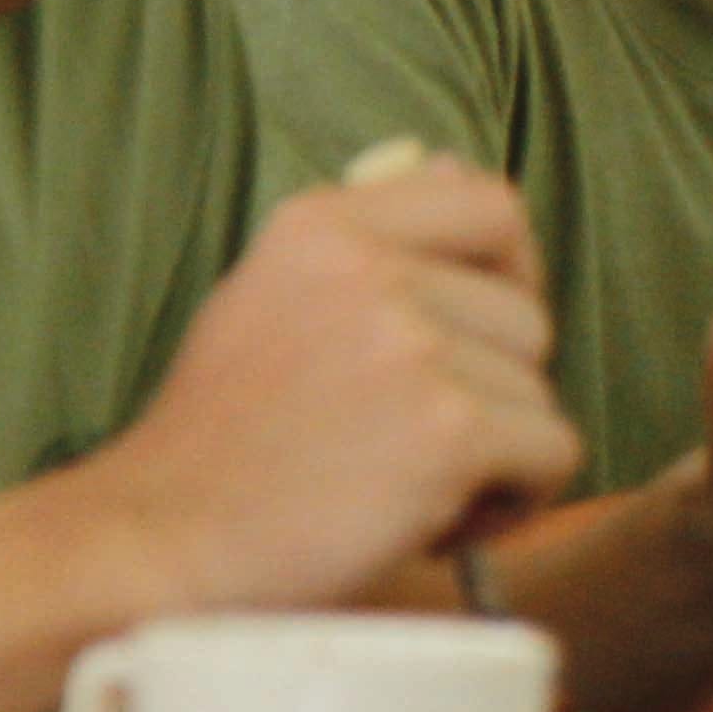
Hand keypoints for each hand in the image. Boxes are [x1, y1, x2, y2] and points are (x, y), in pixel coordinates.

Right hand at [100, 158, 586, 611]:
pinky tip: (435, 527)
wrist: (159, 547)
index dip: (513, 274)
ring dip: (498, 455)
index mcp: (323, 226)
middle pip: (527, 314)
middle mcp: (370, 269)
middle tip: (413, 445)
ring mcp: (412, 346)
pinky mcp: (447, 429)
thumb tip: (452, 164)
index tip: (482, 338)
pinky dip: (514, 502)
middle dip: (494, 389)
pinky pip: (552, 454)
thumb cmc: (216, 444)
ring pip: (538, 392)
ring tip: (406, 490)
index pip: (489, 204)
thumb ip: (363, 241)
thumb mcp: (267, 299)